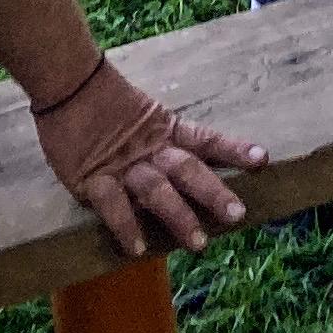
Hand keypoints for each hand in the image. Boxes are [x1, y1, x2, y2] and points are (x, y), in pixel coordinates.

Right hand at [31, 58, 262, 258]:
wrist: (70, 83)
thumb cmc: (106, 102)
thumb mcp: (144, 116)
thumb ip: (162, 139)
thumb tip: (189, 162)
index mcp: (166, 130)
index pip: (206, 140)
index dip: (234, 149)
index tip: (263, 160)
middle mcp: (151, 149)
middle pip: (188, 170)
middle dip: (214, 192)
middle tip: (238, 214)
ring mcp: (123, 165)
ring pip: (157, 190)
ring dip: (179, 216)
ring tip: (198, 243)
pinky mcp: (92, 178)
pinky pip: (112, 205)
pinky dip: (125, 225)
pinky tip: (137, 248)